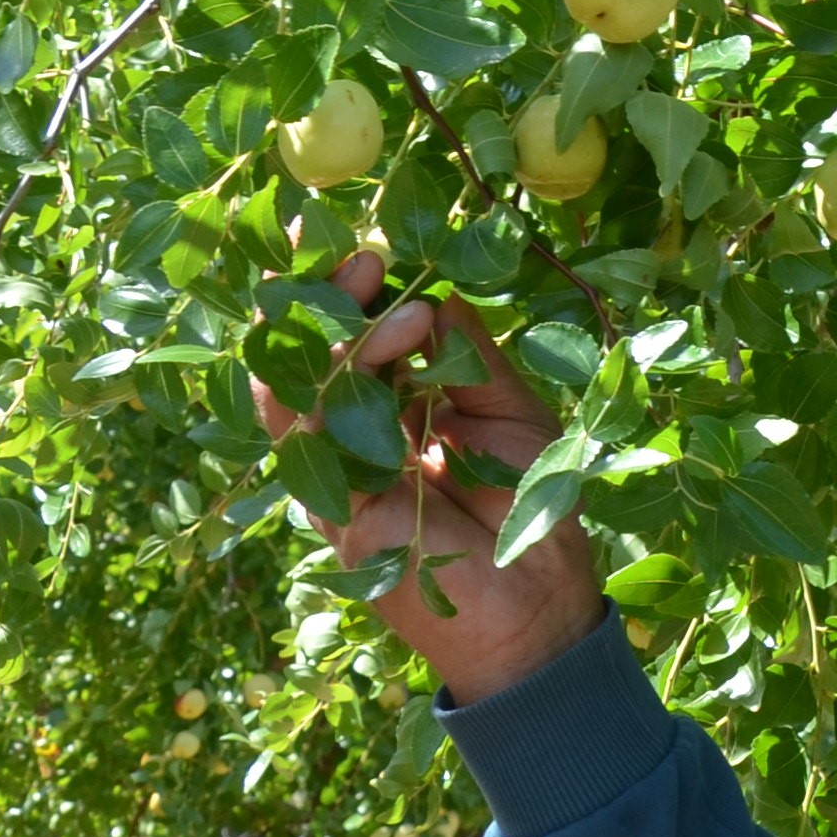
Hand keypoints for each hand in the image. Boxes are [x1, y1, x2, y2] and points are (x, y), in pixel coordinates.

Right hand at [260, 245, 605, 707]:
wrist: (538, 597)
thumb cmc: (531, 503)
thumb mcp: (510, 408)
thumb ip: (466, 354)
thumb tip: (432, 288)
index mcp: (395, 404)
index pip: (353, 336)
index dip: (345, 291)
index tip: (358, 239)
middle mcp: (356, 433)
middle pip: (311, 356)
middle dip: (328, 301)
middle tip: (363, 258)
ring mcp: (338, 471)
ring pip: (298, 391)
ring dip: (343, 339)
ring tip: (394, 304)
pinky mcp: (335, 508)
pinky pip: (310, 443)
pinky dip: (336, 391)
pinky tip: (381, 358)